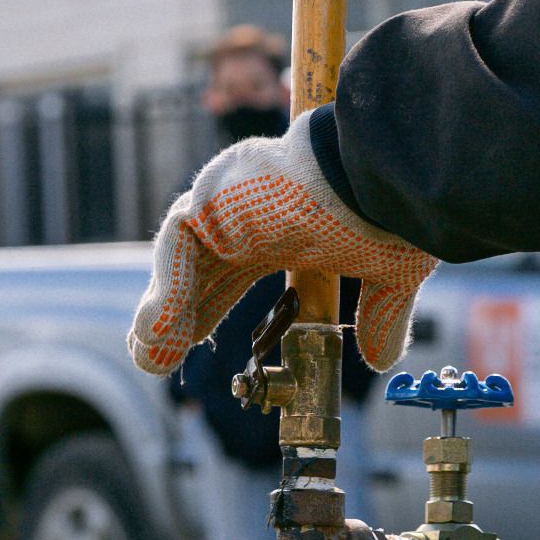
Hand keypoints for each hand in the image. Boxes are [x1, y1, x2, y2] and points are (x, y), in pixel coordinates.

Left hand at [128, 110, 438, 374]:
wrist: (380, 178)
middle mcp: (249, 214)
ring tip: (151, 354)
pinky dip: (166, 286)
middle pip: (199, 271)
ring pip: (182, 259)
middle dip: (176, 316)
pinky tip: (155, 328)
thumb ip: (380, 316)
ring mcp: (228, 202)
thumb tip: (382, 360)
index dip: (207, 310)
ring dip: (165, 308)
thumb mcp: (389, 277)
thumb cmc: (389, 212)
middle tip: (156, 359)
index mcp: (283, 230)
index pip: (232, 274)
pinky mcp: (214, 194)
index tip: (192, 347)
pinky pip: (177, 242)